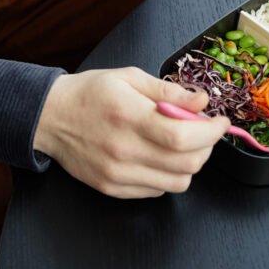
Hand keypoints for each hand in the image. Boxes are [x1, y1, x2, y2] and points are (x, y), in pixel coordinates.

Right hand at [33, 67, 227, 198]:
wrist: (50, 117)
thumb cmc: (88, 94)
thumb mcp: (128, 77)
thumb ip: (167, 91)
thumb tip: (201, 100)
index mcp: (129, 117)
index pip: (184, 136)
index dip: (211, 132)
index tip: (218, 122)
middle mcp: (124, 150)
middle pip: (187, 164)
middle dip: (206, 147)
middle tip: (201, 132)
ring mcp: (118, 173)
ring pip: (177, 183)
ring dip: (189, 164)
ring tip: (179, 145)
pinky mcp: (113, 188)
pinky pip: (157, 191)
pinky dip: (167, 176)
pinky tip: (157, 157)